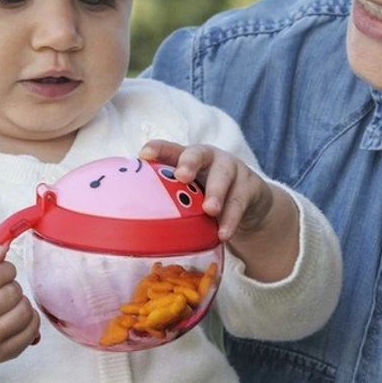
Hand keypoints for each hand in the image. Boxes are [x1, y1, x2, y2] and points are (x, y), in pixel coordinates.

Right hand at [0, 242, 40, 382]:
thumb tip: (1, 251)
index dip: (4, 268)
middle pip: (13, 291)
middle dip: (10, 285)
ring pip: (25, 310)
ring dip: (20, 302)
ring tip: (5, 303)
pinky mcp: (0, 354)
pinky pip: (32, 330)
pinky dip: (29, 319)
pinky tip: (14, 316)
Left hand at [139, 141, 298, 280]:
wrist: (250, 202)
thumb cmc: (208, 195)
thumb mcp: (189, 193)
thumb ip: (168, 197)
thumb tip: (131, 219)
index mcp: (188, 158)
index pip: (170, 149)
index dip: (157, 149)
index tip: (144, 155)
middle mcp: (209, 158)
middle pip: (198, 153)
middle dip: (189, 163)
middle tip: (182, 176)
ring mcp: (232, 169)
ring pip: (224, 176)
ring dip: (216, 193)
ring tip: (209, 210)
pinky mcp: (250, 186)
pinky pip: (240, 202)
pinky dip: (231, 219)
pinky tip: (223, 233)